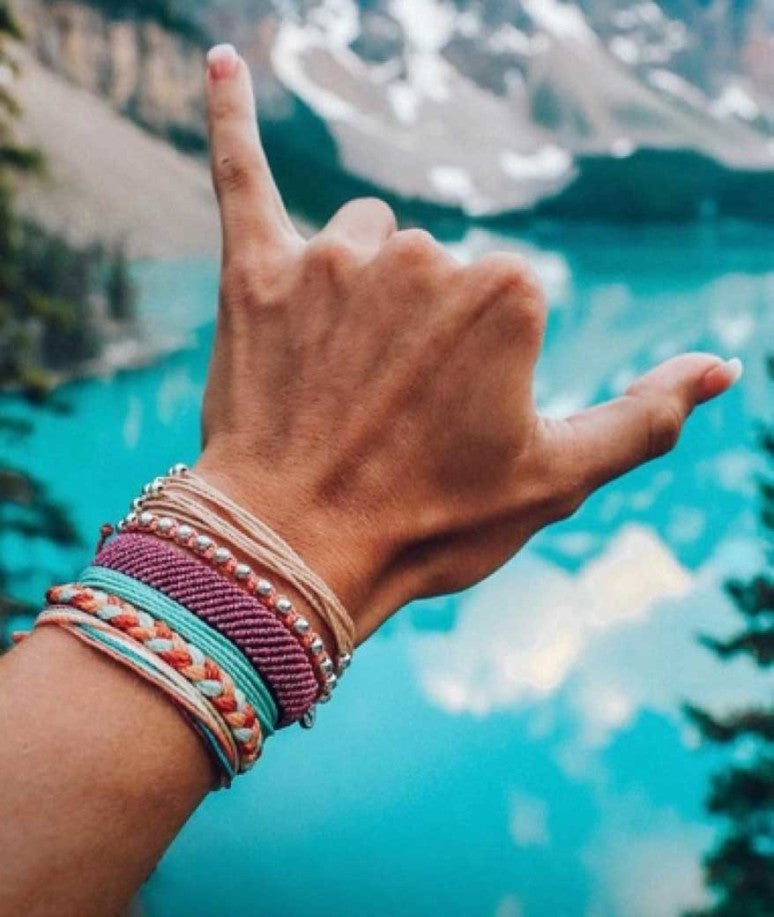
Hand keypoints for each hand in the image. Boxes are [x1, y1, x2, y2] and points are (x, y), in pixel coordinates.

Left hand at [195, 44, 740, 642]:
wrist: (296, 555)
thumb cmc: (431, 522)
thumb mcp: (558, 480)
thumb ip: (646, 417)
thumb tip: (721, 367)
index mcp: (505, 296)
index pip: (506, 304)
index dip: (479, 374)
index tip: (447, 425)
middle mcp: (423, 256)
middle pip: (433, 271)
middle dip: (420, 338)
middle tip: (387, 418)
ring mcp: (332, 260)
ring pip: (361, 242)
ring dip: (360, 294)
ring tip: (338, 377)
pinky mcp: (255, 271)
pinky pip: (238, 171)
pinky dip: (230, 114)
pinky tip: (223, 59)